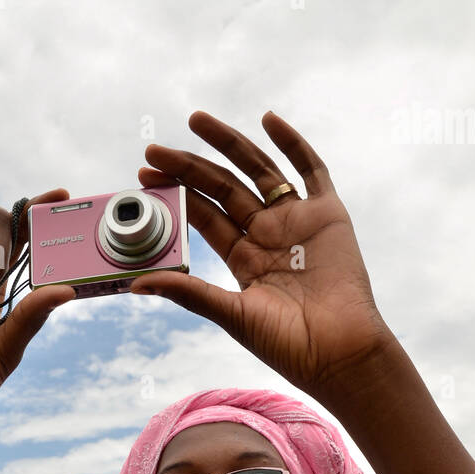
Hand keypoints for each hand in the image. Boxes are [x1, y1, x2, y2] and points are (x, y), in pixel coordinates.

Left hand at [131, 112, 393, 402]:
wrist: (338, 352)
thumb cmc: (287, 345)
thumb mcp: (231, 315)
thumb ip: (189, 292)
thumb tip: (136, 283)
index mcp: (243, 259)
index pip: (204, 215)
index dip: (176, 194)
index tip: (144, 175)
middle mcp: (267, 234)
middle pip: (223, 188)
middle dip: (189, 166)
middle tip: (155, 148)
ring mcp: (297, 221)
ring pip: (258, 170)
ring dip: (228, 144)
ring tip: (196, 122)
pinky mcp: (328, 214)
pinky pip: (311, 169)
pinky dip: (292, 143)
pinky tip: (268, 120)